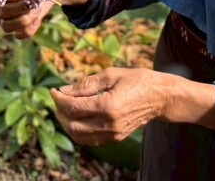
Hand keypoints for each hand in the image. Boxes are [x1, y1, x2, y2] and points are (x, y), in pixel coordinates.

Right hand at [0, 0, 89, 38]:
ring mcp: (8, 15)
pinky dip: (30, 28)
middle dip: (22, 8)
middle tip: (35, 0)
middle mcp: (1, 1)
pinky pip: (20, 34)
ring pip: (7, 26)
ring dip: (25, 20)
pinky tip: (38, 18)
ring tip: (37, 9)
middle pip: (2, 12)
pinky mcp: (19, 24)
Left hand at [50, 68, 165, 144]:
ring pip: (78, 136)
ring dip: (67, 123)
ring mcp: (113, 134)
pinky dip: (78, 130)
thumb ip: (86, 84)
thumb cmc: (139, 81)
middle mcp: (109, 124)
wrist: (161, 97)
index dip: (59, 99)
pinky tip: (77, 117)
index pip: (74, 107)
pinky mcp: (115, 138)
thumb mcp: (112, 74)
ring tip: (65, 108)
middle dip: (60, 112)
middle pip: (72, 124)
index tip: (53, 90)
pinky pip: (89, 140)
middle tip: (58, 99)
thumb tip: (64, 90)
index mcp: (108, 106)